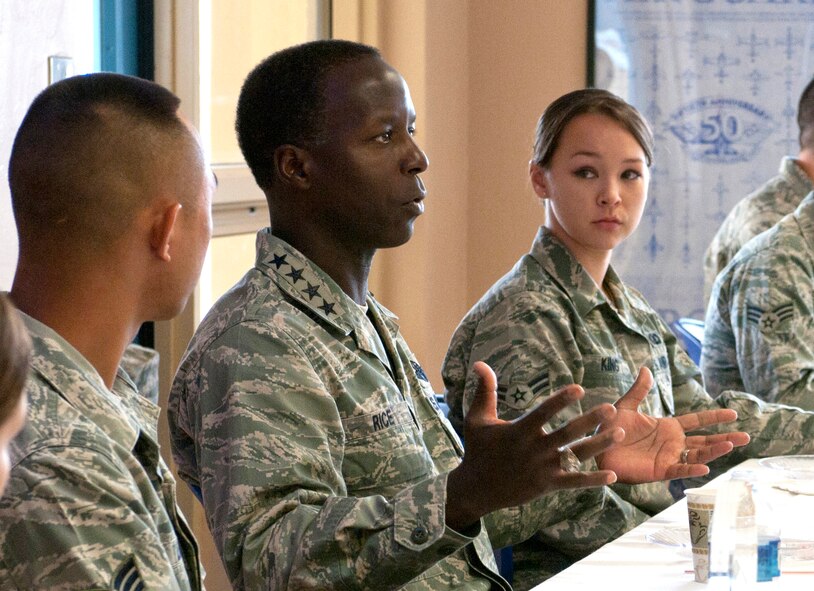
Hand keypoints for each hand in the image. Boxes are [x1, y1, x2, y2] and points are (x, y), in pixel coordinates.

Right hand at [445, 361, 624, 530]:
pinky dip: (593, 479)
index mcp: (519, 431)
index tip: (579, 388)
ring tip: (621, 433)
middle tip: (612, 408)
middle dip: (590, 421)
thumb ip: (484, 391)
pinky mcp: (548, 485)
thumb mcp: (476, 419)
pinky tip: (612, 476)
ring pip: (576, 456)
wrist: (476, 489)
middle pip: (567, 434)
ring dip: (600, 445)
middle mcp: (534, 449)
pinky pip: (574, 482)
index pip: (543, 413)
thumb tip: (480, 363)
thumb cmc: (477, 449)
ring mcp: (543, 469)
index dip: (561, 400)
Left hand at [597, 367, 750, 481]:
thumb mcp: (625, 406)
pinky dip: (692, 469)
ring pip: (697, 455)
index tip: (734, 414)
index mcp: (667, 427)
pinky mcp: (659, 470)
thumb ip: (639, 390)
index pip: (697, 421)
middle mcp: (672, 443)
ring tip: (732, 445)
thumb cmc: (610, 429)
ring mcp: (668, 457)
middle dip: (725, 439)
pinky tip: (705, 467)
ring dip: (714, 452)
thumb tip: (645, 368)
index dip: (714, 418)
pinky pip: (679, 470)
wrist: (596, 449)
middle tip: (746, 437)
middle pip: (704, 441)